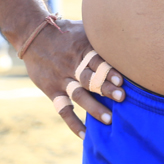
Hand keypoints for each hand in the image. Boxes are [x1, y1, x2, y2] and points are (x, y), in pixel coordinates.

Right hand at [21, 17, 125, 139]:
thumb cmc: (67, 31)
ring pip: (78, 95)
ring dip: (93, 108)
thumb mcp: (85, 28)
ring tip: (109, 119)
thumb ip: (102, 36)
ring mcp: (62, 79)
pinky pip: (63, 109)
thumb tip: (129, 35)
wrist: (34, 35)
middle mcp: (72, 65)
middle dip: (105, 89)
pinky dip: (73, 123)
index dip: (109, 71)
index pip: (97, 61)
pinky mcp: (52, 90)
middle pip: (90, 79)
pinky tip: (85, 135)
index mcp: (82, 49)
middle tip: (121, 98)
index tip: (122, 80)